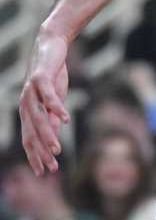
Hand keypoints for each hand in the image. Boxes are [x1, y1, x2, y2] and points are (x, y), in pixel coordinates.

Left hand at [18, 31, 71, 175]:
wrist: (51, 46)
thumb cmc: (53, 74)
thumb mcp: (55, 99)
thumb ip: (52, 116)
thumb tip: (53, 135)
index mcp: (28, 111)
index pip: (30, 139)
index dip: (36, 156)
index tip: (45, 172)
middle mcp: (25, 104)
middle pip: (32, 133)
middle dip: (41, 152)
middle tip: (50, 168)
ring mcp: (31, 92)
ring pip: (38, 119)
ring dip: (48, 136)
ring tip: (57, 151)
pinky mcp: (41, 80)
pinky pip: (49, 97)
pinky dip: (56, 109)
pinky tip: (66, 119)